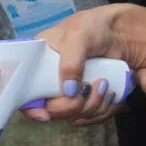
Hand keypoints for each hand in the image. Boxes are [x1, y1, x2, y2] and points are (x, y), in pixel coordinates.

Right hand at [26, 5, 145, 123]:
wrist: (121, 31)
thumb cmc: (92, 27)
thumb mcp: (78, 37)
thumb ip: (70, 63)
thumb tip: (68, 92)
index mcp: (37, 64)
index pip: (24, 93)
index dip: (31, 108)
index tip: (45, 115)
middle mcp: (49, 81)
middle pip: (51, 111)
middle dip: (72, 106)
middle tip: (89, 89)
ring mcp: (68, 92)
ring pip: (74, 116)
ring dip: (93, 106)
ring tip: (106, 84)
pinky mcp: (86, 99)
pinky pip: (91, 117)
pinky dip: (104, 110)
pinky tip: (111, 95)